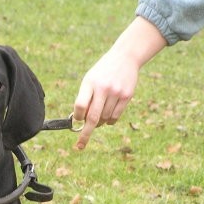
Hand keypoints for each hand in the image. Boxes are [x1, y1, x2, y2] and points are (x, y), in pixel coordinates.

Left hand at [72, 17, 166, 149]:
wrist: (125, 57)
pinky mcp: (127, 96)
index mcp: (90, 83)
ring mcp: (116, 92)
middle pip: (93, 118)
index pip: (80, 105)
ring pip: (105, 119)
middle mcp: (103, 88)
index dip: (77, 117)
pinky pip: (115, 117)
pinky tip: (107, 118)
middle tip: (79, 146)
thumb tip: (81, 121)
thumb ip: (85, 98)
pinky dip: (109, 122)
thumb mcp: (90, 79)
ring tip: (98, 117)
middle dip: (85, 134)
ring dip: (99, 124)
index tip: (77, 120)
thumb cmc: (102, 72)